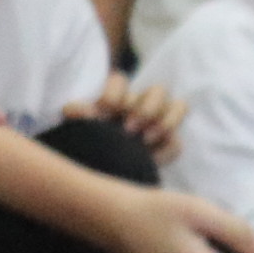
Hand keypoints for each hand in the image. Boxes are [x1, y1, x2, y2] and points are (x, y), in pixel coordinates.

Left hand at [68, 73, 184, 162]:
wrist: (94, 171)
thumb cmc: (84, 143)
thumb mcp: (74, 126)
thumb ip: (76, 113)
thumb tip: (79, 109)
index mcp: (116, 97)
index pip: (121, 81)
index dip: (114, 95)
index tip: (103, 114)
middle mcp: (140, 104)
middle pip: (158, 90)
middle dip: (146, 110)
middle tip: (128, 130)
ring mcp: (158, 123)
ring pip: (179, 106)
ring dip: (164, 123)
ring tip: (145, 142)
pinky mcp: (167, 144)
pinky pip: (177, 142)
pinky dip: (166, 149)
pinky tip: (150, 159)